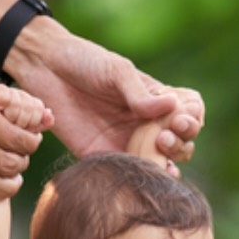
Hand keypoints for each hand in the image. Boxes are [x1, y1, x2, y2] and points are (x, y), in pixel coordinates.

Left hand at [18, 25, 203, 172]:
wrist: (45, 69)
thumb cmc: (85, 62)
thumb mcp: (117, 71)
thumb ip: (140, 93)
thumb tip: (172, 107)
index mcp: (155, 99)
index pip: (190, 113)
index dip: (193, 118)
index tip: (181, 118)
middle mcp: (146, 123)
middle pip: (182, 141)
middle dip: (182, 141)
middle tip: (165, 136)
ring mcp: (128, 141)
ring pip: (163, 161)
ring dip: (170, 159)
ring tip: (160, 148)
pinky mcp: (105, 156)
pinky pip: (130, 173)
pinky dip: (145, 176)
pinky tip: (150, 173)